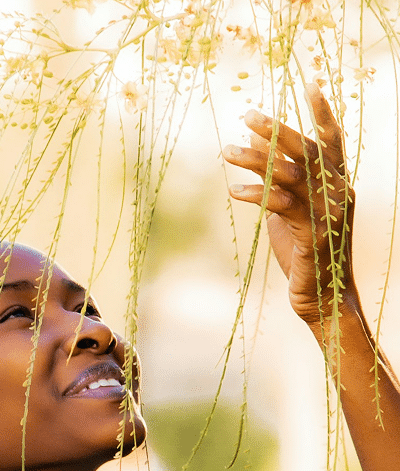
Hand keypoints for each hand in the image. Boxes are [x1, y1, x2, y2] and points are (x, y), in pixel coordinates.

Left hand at [223, 83, 355, 326]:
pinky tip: (233, 190)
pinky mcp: (313, 232)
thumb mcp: (289, 212)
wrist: (322, 295)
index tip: (309, 82)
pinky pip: (283, 205)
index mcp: (335, 182)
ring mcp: (327, 211)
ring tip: (227, 152)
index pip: (332, 139)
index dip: (323, 111)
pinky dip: (257, 194)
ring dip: (257, 160)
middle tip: (247, 116)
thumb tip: (253, 149)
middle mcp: (336, 191)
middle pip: (307, 150)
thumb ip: (278, 182)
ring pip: (292, 173)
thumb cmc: (303, 252)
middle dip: (276, 130)